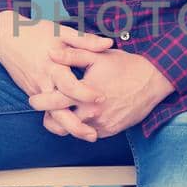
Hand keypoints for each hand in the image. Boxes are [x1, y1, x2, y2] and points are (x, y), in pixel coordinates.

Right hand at [0, 14, 114, 141]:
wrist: (5, 38)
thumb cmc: (35, 32)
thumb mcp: (61, 31)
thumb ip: (85, 40)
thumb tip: (108, 43)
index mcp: (52, 66)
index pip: (69, 85)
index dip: (85, 93)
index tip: (102, 98)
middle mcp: (43, 82)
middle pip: (57, 111)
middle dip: (75, 126)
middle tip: (93, 135)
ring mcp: (36, 90)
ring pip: (51, 116)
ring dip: (68, 128)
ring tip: (88, 135)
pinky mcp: (33, 93)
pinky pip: (46, 111)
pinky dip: (59, 121)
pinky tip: (75, 127)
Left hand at [26, 42, 174, 136]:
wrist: (153, 81)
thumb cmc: (125, 66)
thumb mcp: (98, 56)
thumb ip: (72, 55)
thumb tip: (50, 53)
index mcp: (86, 93)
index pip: (55, 102)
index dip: (40, 101)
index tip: (32, 98)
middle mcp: (93, 113)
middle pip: (61, 123)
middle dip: (49, 118)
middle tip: (44, 112)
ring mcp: (102, 124)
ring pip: (75, 130)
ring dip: (66, 123)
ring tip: (60, 113)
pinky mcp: (111, 130)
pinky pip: (90, 133)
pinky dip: (82, 126)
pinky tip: (80, 116)